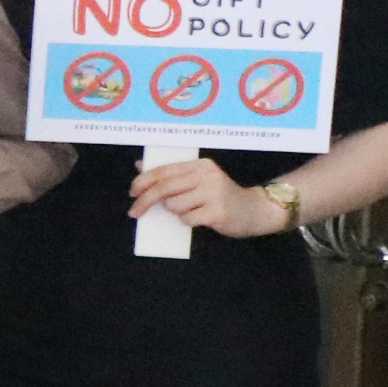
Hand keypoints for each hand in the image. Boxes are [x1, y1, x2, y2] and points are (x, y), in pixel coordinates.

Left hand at [128, 154, 291, 237]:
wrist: (256, 210)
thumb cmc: (221, 196)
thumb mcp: (199, 181)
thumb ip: (172, 174)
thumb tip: (139, 166)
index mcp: (199, 165)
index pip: (163, 171)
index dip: (142, 181)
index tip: (132, 193)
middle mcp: (207, 175)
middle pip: (164, 188)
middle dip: (144, 201)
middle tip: (134, 212)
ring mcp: (213, 193)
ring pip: (174, 205)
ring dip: (175, 212)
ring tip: (190, 211)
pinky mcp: (217, 211)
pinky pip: (187, 219)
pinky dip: (187, 221)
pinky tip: (200, 218)